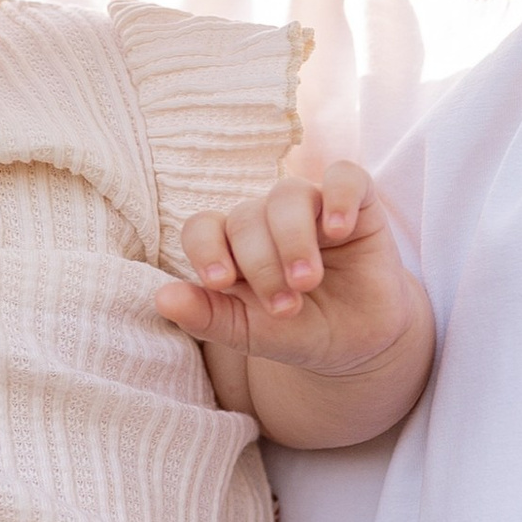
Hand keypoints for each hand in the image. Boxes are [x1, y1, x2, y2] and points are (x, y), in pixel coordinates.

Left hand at [157, 159, 431, 414]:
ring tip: (306, 281)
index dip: (205, 248)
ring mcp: (312, 207)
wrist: (360, 344)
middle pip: (246, 218)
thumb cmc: (299, 333)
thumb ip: (209, 317)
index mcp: (231, 248)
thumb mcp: (252, 334)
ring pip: (288, 195)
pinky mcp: (357, 203)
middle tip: (285, 308)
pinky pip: (345, 177)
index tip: (219, 283)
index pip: (202, 227)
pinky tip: (338, 230)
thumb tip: (161, 299)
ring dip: (292, 239)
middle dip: (261, 265)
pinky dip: (339, 197)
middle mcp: (266, 220)